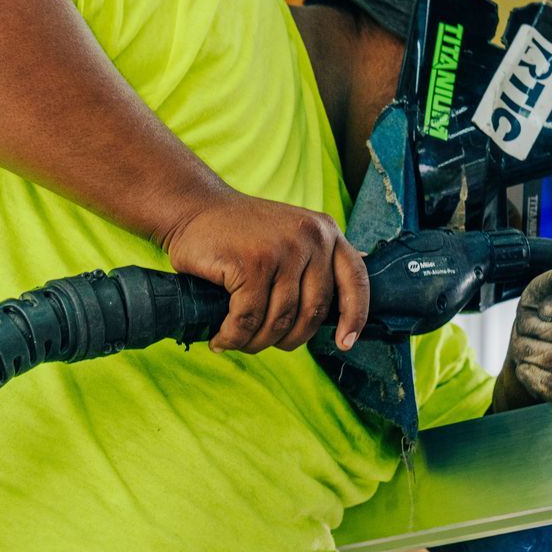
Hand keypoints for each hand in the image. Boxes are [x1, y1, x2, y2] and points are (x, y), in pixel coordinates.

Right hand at [159, 190, 367, 353]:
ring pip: (280, 320)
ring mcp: (281, 250)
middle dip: (289, 338)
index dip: (354, 317)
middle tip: (263, 343)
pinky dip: (233, 336)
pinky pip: (248, 319)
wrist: (195, 207)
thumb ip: (318, 264)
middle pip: (313, 311)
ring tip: (239, 341)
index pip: (356, 280)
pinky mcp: (250, 264)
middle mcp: (310, 239)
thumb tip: (346, 309)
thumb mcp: (292, 237)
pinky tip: (222, 338)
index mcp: (326, 233)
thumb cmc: (243, 233)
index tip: (345, 344)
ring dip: (257, 342)